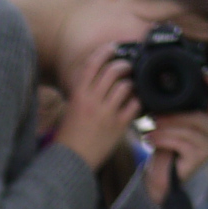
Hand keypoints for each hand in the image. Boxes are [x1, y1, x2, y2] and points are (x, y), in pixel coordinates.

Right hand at [52, 51, 140, 169]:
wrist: (70, 160)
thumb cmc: (69, 135)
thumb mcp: (72, 108)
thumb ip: (85, 93)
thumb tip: (101, 80)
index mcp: (78, 94)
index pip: (93, 64)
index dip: (105, 51)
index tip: (113, 48)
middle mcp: (92, 101)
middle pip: (113, 71)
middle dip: (124, 65)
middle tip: (128, 67)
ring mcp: (106, 113)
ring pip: (125, 86)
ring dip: (131, 84)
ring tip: (131, 87)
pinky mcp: (117, 126)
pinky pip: (134, 106)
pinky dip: (137, 102)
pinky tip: (135, 104)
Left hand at [137, 70, 207, 199]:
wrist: (161, 181)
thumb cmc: (166, 153)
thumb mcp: (171, 127)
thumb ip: (175, 113)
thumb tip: (162, 94)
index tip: (204, 71)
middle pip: (198, 115)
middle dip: (173, 115)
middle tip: (152, 116)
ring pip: (188, 128)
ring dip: (165, 127)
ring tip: (147, 129)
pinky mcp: (200, 158)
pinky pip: (181, 141)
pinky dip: (163, 139)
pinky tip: (149, 139)